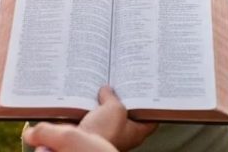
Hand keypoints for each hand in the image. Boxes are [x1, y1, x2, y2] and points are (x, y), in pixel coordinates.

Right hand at [23, 86, 156, 151]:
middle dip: (123, 97)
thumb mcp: (114, 108)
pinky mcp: (93, 131)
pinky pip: (93, 116)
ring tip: (103, 84)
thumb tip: (106, 90)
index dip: (150, 104)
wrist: (77, 146)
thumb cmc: (103, 133)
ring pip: (108, 113)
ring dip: (104, 101)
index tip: (148, 91)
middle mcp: (123, 134)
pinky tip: (88, 94)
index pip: (150, 118)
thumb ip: (113, 97)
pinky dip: (91, 106)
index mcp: (135, 132)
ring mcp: (107, 133)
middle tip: (122, 82)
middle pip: (127, 112)